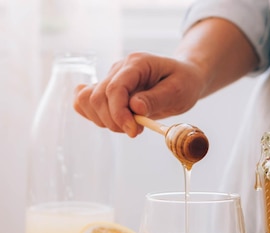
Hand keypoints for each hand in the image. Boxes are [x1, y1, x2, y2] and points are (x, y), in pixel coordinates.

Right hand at [73, 52, 205, 137]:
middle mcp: (119, 69)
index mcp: (137, 64)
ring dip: (104, 121)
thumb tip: (135, 107)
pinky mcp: (106, 90)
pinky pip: (84, 102)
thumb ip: (156, 99)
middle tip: (136, 131)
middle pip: (97, 97)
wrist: (184, 78)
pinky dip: (94, 116)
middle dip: (113, 121)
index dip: (119, 113)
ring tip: (129, 126)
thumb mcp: (178, 91)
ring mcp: (110, 78)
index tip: (133, 131)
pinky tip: (114, 121)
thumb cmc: (184, 82)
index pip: (115, 88)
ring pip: (87, 101)